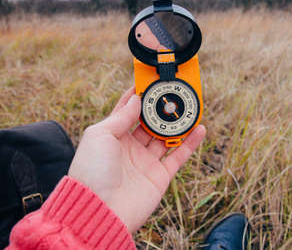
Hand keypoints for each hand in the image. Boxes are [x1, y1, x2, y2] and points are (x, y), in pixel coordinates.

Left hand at [68, 87, 205, 232]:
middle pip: (150, 122)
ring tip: (190, 107)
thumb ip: (120, 116)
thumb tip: (136, 98)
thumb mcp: (100, 135)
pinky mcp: (160, 176)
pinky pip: (179, 156)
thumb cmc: (92, 171)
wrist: (100, 210)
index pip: (128, 110)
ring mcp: (146, 161)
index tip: (151, 81)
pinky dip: (191, 143)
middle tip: (176, 92)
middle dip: (162, 108)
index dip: (139, 95)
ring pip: (167, 137)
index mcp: (113, 136)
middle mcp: (130, 147)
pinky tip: (200, 128)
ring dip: (178, 123)